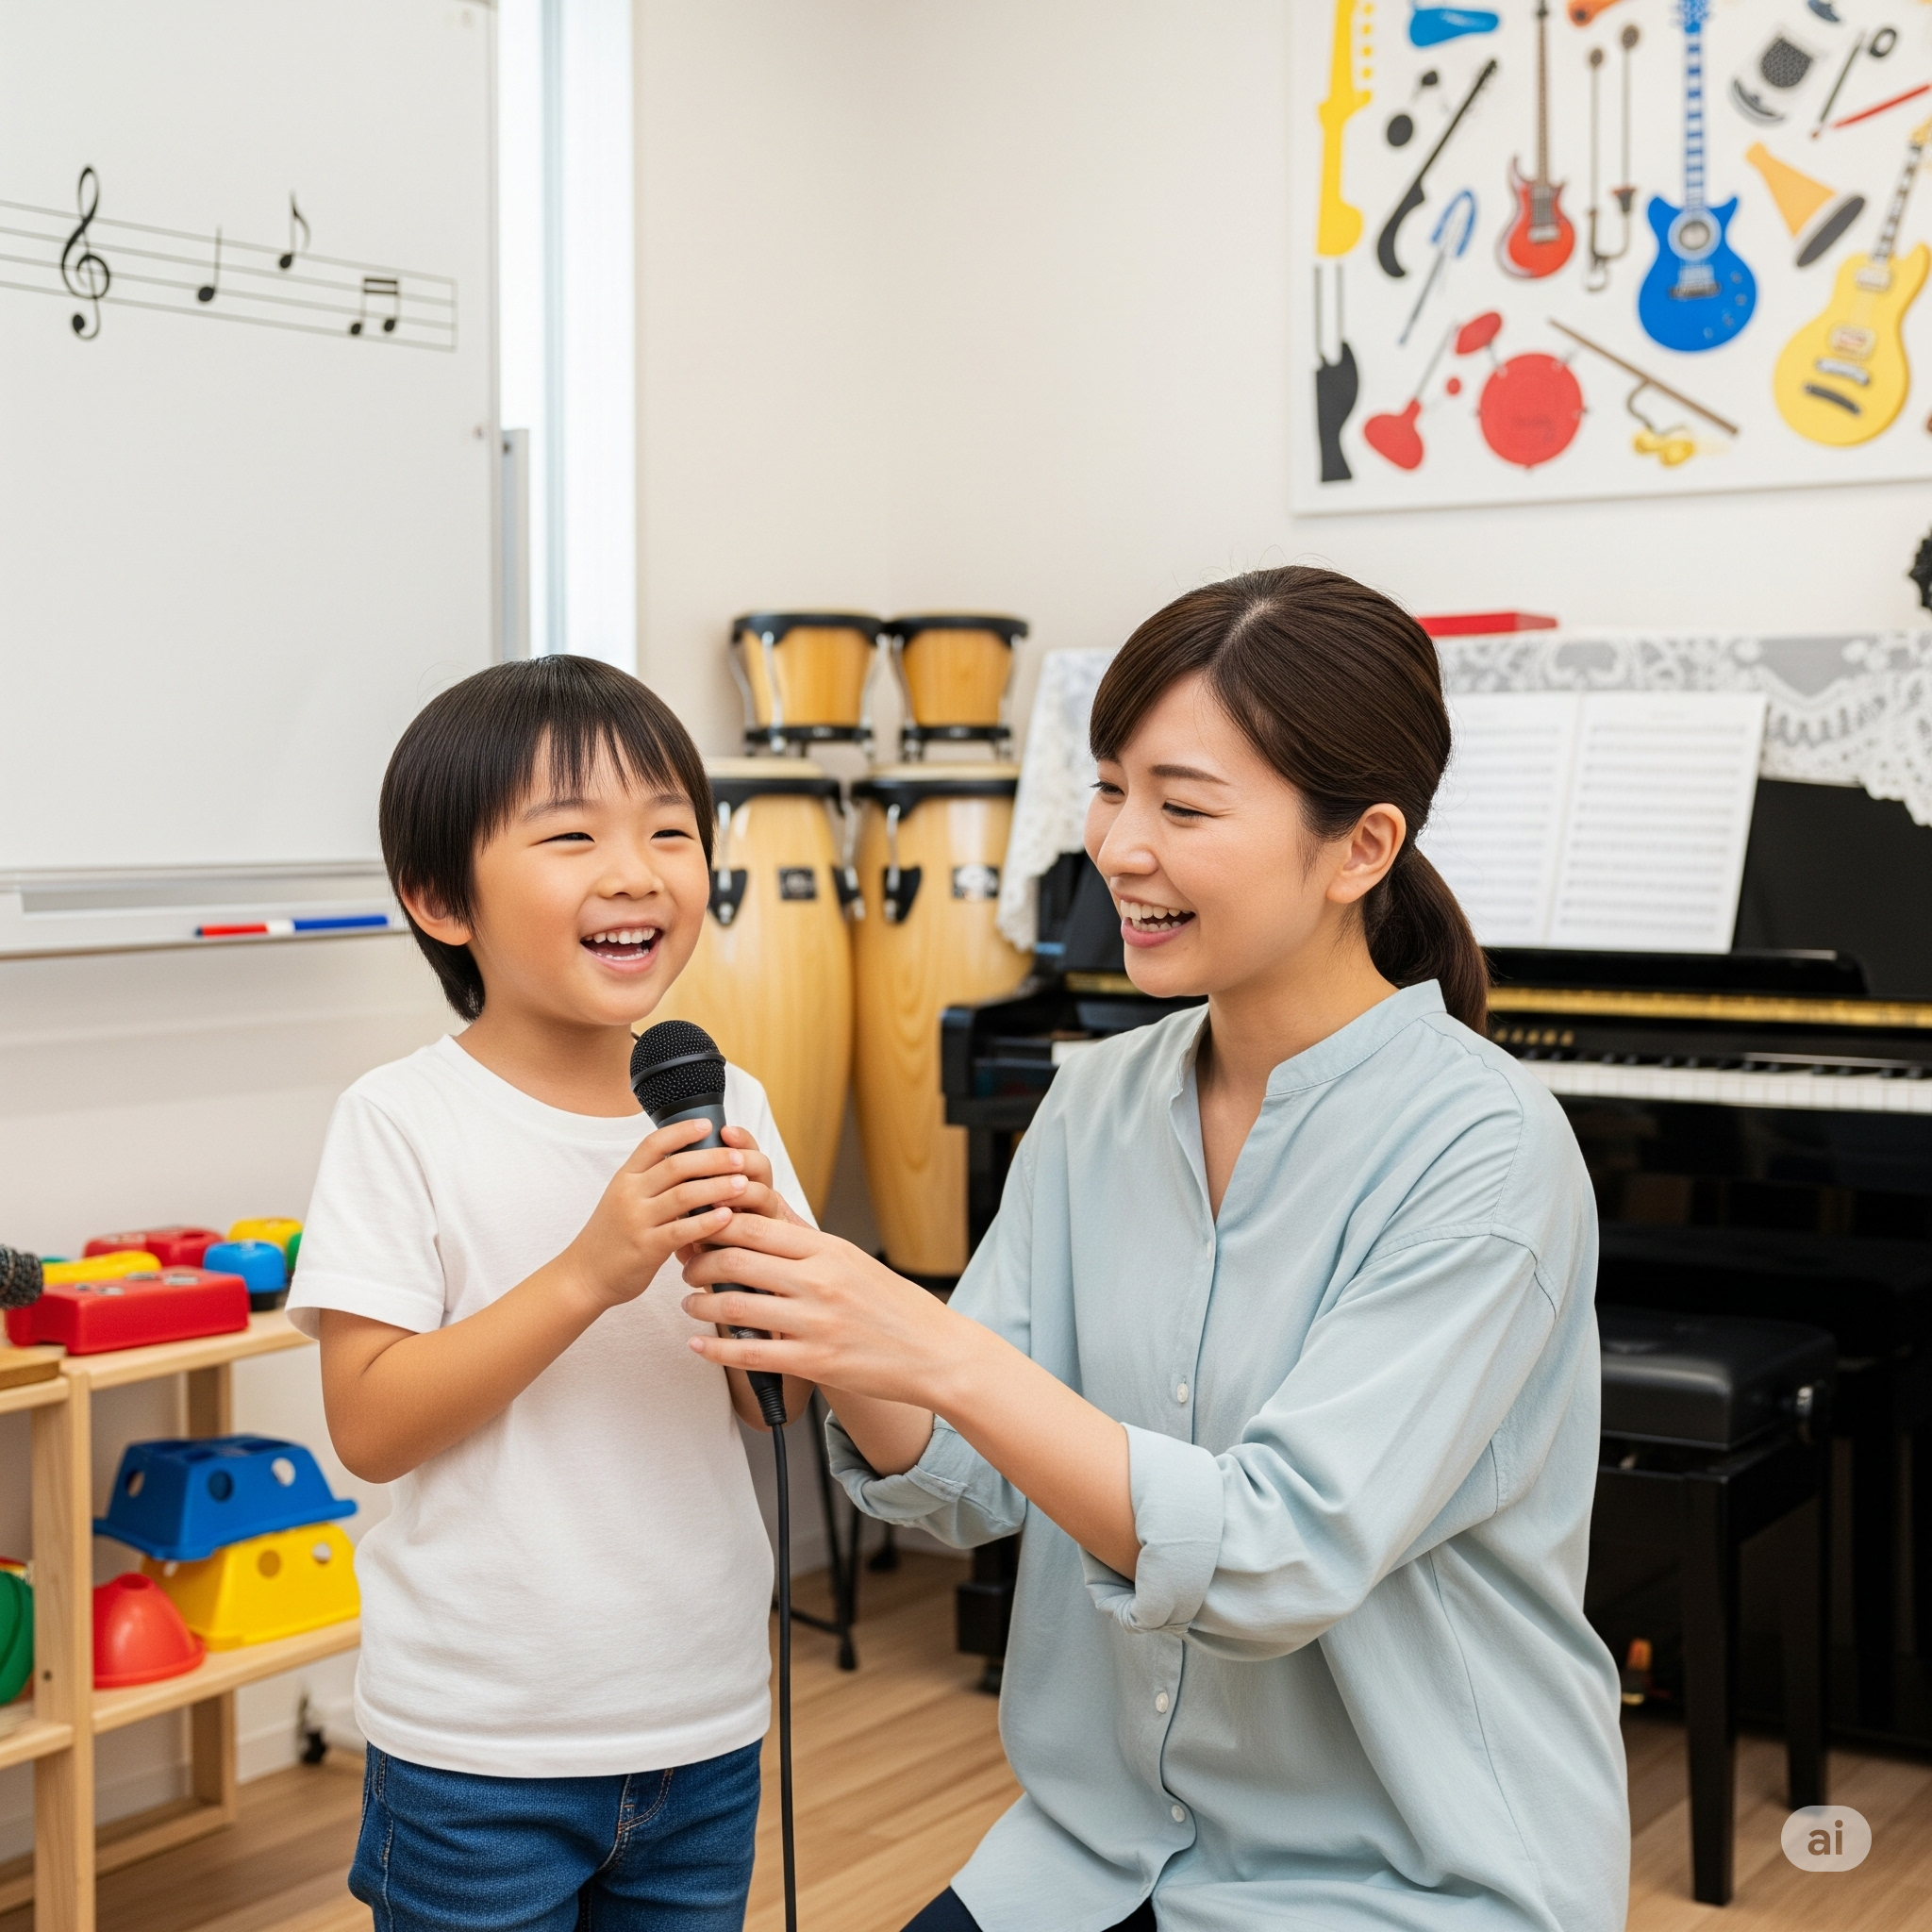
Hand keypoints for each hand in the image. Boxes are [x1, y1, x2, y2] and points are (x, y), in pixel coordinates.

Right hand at [563, 1120, 796, 1312]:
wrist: (585, 1275)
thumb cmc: (613, 1235)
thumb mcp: (624, 1199)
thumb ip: (652, 1181)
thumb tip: (692, 1159)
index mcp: (625, 1177)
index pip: (654, 1143)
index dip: (682, 1131)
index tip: (709, 1124)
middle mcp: (629, 1194)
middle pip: (676, 1166)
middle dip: (713, 1159)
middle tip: (741, 1158)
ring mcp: (637, 1220)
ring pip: (684, 1195)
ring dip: (717, 1187)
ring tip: (744, 1184)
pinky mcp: (646, 1248)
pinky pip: (682, 1231)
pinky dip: (708, 1222)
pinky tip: (728, 1217)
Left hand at [678, 1214, 971, 1409]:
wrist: (934, 1352)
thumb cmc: (893, 1305)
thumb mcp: (852, 1260)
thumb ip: (806, 1244)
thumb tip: (761, 1222)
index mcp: (827, 1249)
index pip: (755, 1225)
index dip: (715, 1224)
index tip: (700, 1229)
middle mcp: (818, 1281)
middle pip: (736, 1259)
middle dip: (700, 1263)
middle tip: (688, 1267)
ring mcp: (814, 1322)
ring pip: (735, 1305)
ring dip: (701, 1305)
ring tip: (690, 1305)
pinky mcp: (813, 1361)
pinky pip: (749, 1354)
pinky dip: (715, 1348)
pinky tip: (699, 1345)